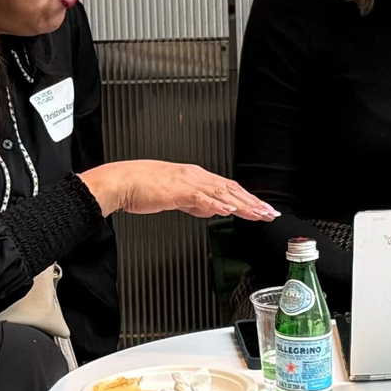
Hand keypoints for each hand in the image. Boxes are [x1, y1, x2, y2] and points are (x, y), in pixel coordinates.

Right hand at [81, 161, 276, 220]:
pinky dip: (216, 203)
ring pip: (221, 192)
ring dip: (242, 204)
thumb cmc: (143, 188)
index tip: (263, 209)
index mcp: (196, 176)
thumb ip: (196, 203)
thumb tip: (212, 210)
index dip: (249, 198)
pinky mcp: (176, 190)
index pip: (230, 188)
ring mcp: (187, 182)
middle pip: (231, 189)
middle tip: (269, 213)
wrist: (121, 181)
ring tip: (257, 214)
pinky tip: (228, 210)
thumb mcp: (176, 196)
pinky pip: (200, 197)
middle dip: (253, 202)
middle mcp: (196, 176)